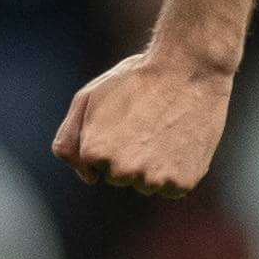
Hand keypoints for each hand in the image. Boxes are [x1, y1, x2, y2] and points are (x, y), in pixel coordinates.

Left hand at [54, 44, 235, 195]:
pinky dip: (178, 172)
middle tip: (147, 123)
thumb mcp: (88, 97)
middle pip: (121, 177)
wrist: (189, 69)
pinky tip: (182, 144)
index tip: (126, 117)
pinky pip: (174, 189)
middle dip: (130, 156)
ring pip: (148, 184)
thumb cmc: (136, 79)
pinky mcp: (182, 183)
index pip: (95, 164)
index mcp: (95, 152)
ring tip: (166, 131)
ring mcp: (154, 179)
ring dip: (154, 166)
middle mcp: (122, 171)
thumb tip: (89, 178)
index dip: (110, 139)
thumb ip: (69, 139)